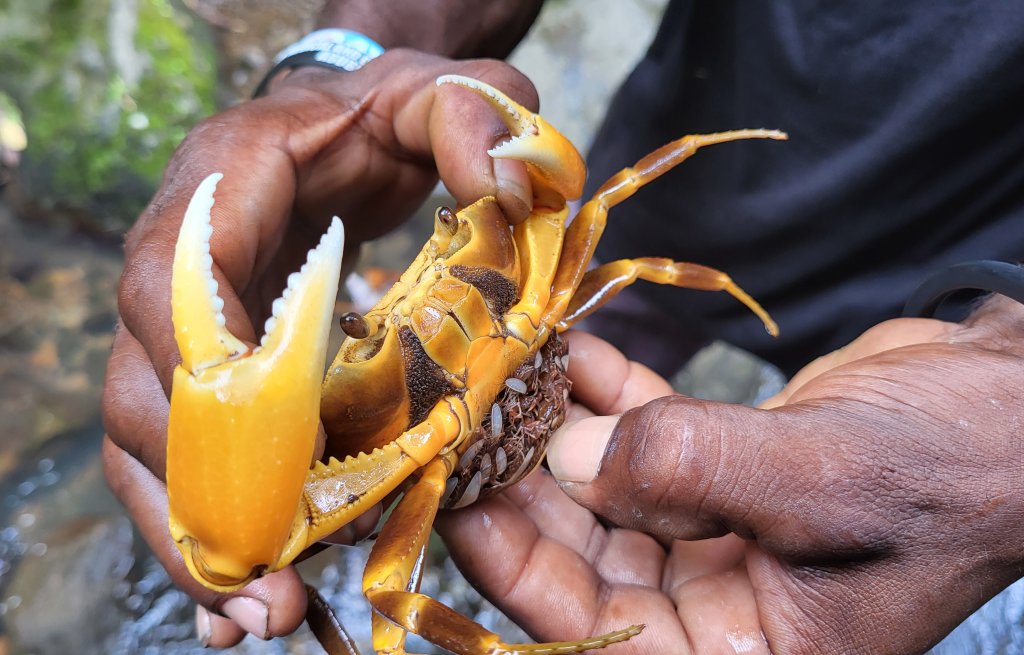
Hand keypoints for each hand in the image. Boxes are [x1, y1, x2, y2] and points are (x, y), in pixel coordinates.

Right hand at [102, 51, 537, 646]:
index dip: (202, 371)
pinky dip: (213, 526)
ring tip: (260, 617)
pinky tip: (251, 596)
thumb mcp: (442, 90)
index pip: (175, 279)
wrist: (360, 126)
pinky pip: (188, 455)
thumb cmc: (393, 113)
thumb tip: (500, 182)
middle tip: (265, 583)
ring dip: (198, 534)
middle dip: (198, 489)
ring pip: (150, 443)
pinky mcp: (216, 370)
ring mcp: (189, 323)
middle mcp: (181, 261)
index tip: (269, 457)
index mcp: (225, 185)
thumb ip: (472, 112)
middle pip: (141, 386)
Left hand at [437, 298, 1023, 653]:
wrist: (1010, 406)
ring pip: (604, 492)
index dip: (519, 568)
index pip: (601, 628)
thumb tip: (570, 461)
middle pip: (587, 556)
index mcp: (750, 652)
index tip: (462, 494)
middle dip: (527, 487)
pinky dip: (606, 395)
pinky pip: (642, 437)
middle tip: (470, 418)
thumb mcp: (822, 479)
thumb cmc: (950, 467)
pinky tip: (570, 350)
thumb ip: (690, 470)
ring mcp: (714, 535)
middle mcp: (721, 606)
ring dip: (556, 430)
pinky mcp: (718, 472)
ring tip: (508, 370)